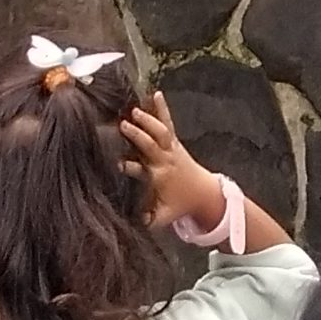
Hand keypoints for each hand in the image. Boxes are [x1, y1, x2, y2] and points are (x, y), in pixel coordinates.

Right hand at [119, 92, 224, 234]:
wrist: (204, 192)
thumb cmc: (180, 204)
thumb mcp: (163, 217)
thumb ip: (147, 221)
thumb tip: (129, 226)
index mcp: (158, 178)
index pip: (141, 172)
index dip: (129, 168)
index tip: (117, 164)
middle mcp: (164, 160)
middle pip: (150, 146)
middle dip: (138, 136)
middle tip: (123, 126)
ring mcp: (171, 148)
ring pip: (160, 131)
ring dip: (148, 121)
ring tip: (135, 111)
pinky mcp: (174, 141)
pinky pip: (168, 122)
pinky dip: (162, 108)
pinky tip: (156, 93)